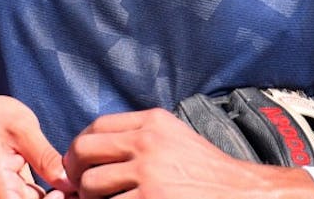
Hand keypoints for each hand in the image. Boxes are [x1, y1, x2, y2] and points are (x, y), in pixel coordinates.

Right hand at [0, 94, 71, 198]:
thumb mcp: (22, 129)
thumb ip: (45, 157)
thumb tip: (70, 182)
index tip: (67, 189)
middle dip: (59, 198)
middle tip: (78, 183)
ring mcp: (3, 195)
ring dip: (55, 195)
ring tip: (74, 180)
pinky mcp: (9, 189)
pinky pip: (31, 197)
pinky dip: (49, 192)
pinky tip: (64, 179)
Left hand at [61, 108, 313, 197]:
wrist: (238, 192)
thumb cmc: (207, 172)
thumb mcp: (176, 139)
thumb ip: (141, 136)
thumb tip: (94, 151)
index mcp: (154, 122)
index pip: (96, 125)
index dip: (80, 146)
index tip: (80, 163)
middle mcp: (148, 142)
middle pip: (84, 150)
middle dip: (75, 172)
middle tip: (81, 187)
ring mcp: (148, 172)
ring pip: (89, 184)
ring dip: (92, 197)